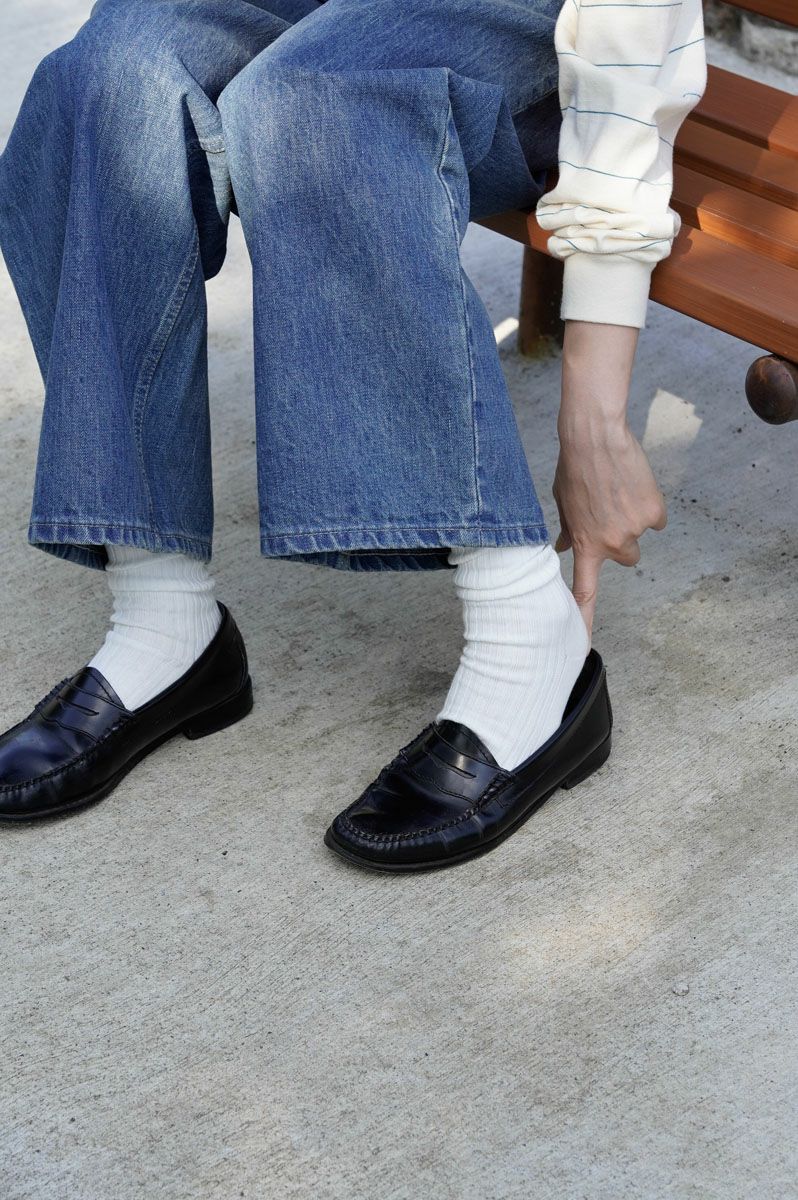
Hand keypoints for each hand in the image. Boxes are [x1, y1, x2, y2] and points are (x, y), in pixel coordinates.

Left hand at [553, 420, 666, 638]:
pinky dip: (649, 504)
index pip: (585, 592)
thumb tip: (561, 549)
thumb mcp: (563, 504)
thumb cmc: (573, 468)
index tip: (583, 648)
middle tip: (609, 512)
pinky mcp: (655, 512)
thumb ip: (568, 531)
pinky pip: (657, 518)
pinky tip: (634, 485)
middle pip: (627, 559)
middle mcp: (612, 545)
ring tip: (617, 492)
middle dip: (621, 540)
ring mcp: (635, 530)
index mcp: (586, 545)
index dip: (585, 621)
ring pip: (641, 536)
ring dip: (633, 520)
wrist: (595, 438)